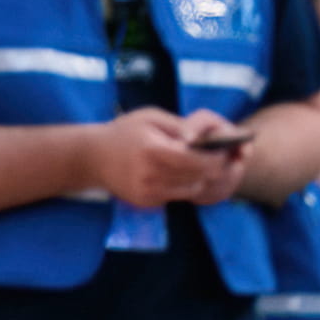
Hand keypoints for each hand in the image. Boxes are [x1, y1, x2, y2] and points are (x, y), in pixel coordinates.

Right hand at [94, 107, 247, 208]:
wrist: (91, 157)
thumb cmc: (124, 131)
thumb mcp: (151, 117)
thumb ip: (180, 127)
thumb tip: (205, 138)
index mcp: (154, 151)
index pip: (197, 161)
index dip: (217, 158)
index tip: (227, 150)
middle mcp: (151, 176)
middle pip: (199, 179)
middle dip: (217, 170)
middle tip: (228, 158)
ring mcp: (148, 193)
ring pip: (192, 191)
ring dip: (204, 179)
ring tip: (211, 165)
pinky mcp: (147, 202)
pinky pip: (177, 196)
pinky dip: (186, 185)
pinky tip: (187, 173)